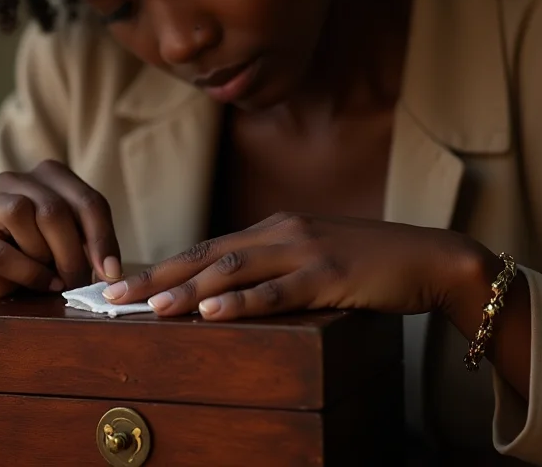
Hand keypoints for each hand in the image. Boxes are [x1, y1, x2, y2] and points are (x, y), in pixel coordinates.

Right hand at [0, 160, 121, 302]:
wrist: (1, 280)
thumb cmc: (45, 255)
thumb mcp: (75, 242)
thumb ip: (94, 246)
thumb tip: (112, 272)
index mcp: (50, 173)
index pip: (87, 200)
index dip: (103, 238)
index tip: (112, 272)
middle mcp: (16, 179)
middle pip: (54, 209)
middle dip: (73, 253)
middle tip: (82, 282)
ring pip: (22, 214)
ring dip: (46, 256)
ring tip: (57, 278)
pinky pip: (1, 253)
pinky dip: (28, 273)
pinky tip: (44, 284)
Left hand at [103, 212, 480, 320]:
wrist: (426, 256)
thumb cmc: (368, 261)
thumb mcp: (314, 256)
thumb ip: (275, 266)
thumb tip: (230, 291)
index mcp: (274, 228)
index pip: (207, 247)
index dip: (164, 265)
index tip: (126, 281)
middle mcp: (281, 233)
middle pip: (207, 255)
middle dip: (158, 275)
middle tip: (115, 294)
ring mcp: (304, 251)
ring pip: (234, 270)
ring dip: (189, 289)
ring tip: (150, 306)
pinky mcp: (329, 274)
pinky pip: (278, 291)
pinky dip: (242, 302)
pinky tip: (213, 313)